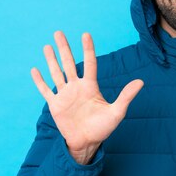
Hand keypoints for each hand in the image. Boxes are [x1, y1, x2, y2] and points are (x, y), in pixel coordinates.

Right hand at [31, 31, 143, 162]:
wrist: (87, 143)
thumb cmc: (103, 128)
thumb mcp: (117, 112)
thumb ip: (126, 96)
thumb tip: (141, 82)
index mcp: (90, 86)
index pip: (89, 63)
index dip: (87, 48)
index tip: (85, 34)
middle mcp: (76, 87)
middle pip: (69, 63)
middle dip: (64, 48)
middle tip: (59, 32)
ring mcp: (64, 95)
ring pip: (56, 73)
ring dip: (51, 60)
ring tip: (47, 46)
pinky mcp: (55, 105)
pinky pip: (45, 90)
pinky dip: (39, 81)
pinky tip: (34, 70)